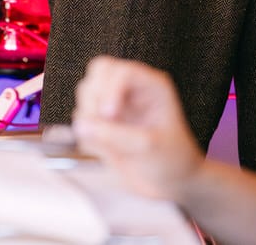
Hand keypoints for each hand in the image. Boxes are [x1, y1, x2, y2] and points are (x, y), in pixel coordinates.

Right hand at [72, 56, 203, 201]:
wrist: (172, 183)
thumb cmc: (172, 160)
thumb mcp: (149, 147)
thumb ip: (115, 135)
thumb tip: (82, 126)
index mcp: (150, 86)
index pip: (122, 72)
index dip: (110, 89)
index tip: (109, 114)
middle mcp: (132, 90)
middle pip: (100, 72)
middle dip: (94, 97)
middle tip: (100, 123)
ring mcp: (117, 105)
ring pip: (87, 91)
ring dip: (88, 114)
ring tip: (104, 139)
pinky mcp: (104, 123)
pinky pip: (83, 118)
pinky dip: (86, 132)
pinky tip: (104, 149)